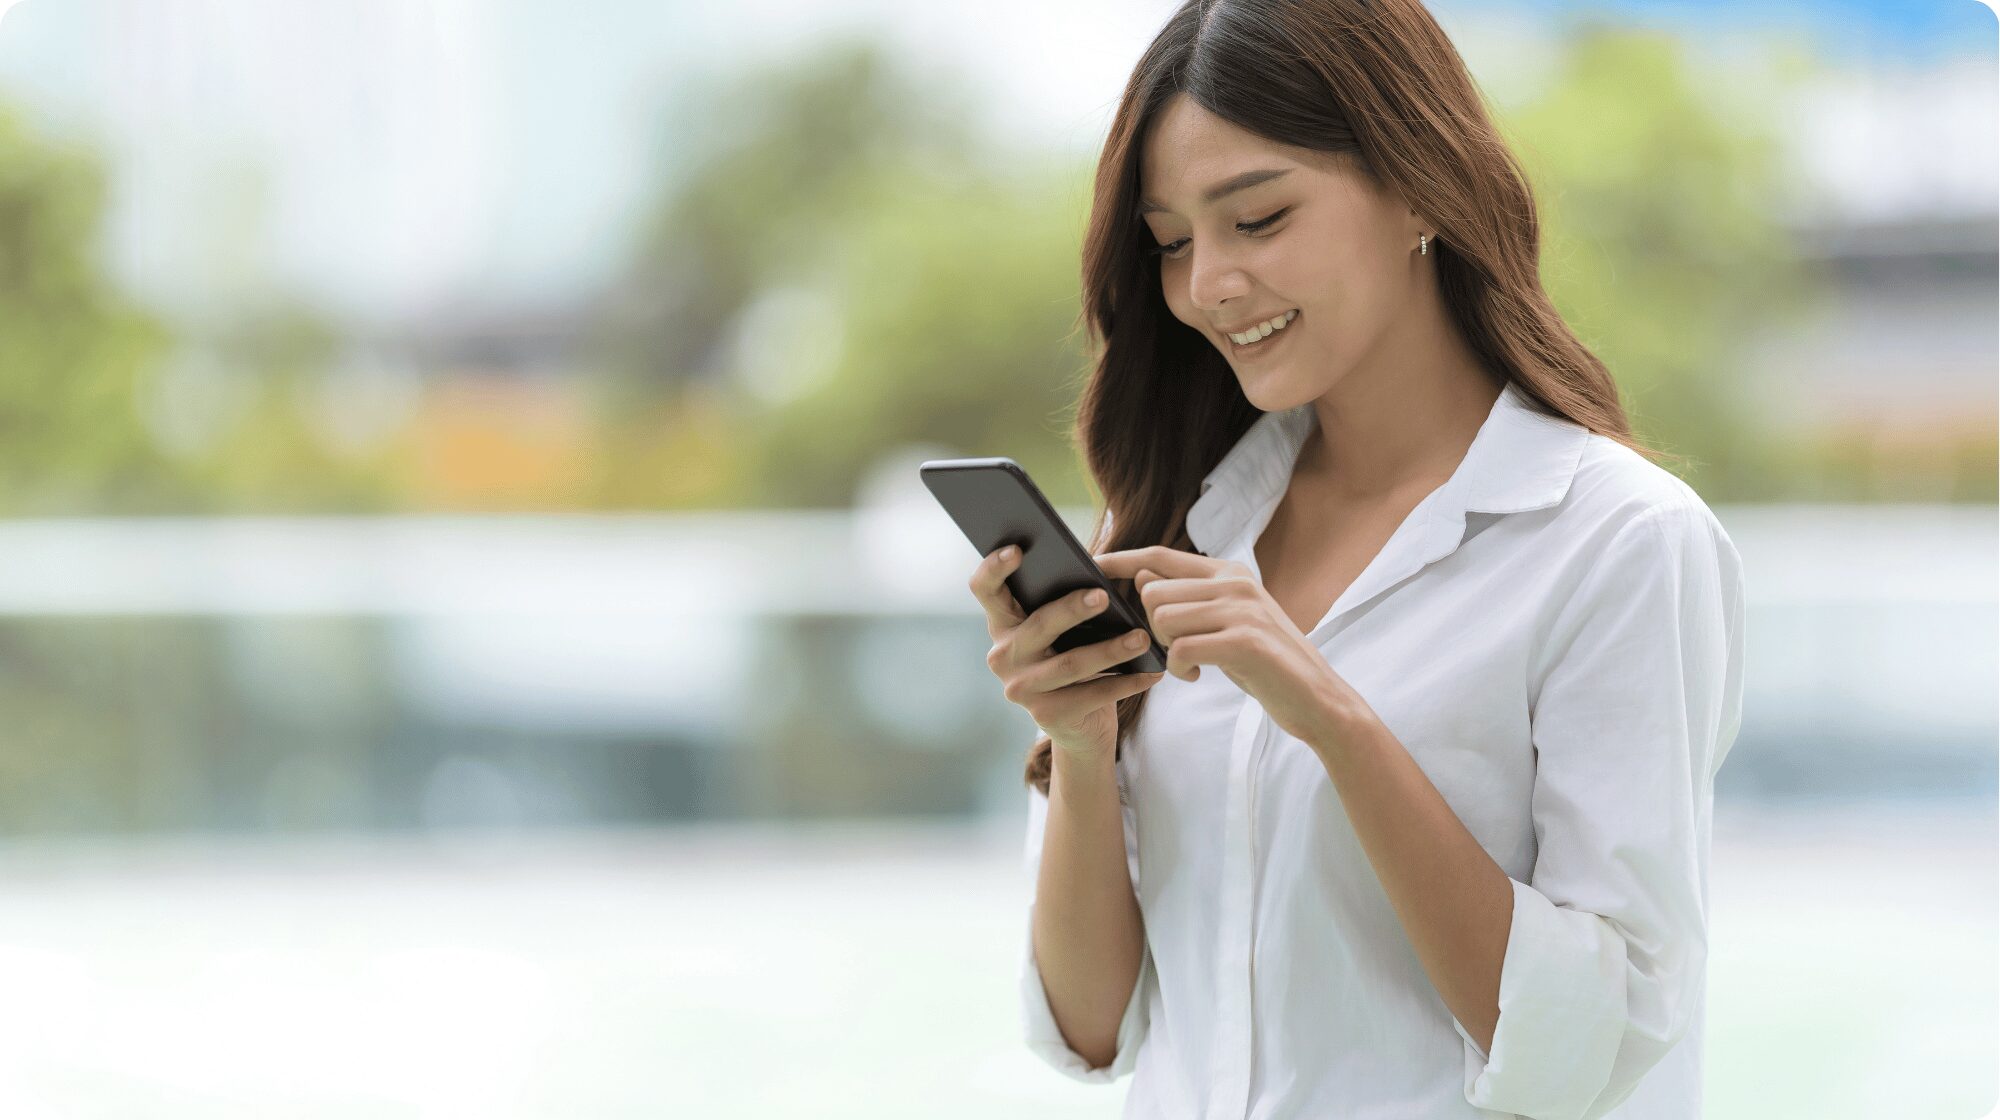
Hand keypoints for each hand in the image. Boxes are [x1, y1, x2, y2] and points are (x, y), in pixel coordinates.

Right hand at [969, 545, 1166, 763]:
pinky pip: (1092, 695)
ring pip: (1069, 664)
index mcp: (1003, 624)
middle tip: (1104, 595)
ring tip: (1142, 638)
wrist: (1079, 724)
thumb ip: (1064, 601)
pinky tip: (1150, 672)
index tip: (1017, 550)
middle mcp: (1002, 656)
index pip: (985, 590)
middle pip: (1038, 626)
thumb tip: (1097, 574)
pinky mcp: (1046, 716)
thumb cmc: (1073, 657)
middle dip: (1072, 609)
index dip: (994, 568)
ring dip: (1111, 650)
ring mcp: (1021, 689)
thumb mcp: (1063, 630)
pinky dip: (1126, 683)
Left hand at [1092, 545, 1368, 748]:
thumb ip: (1189, 599)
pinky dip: (1179, 669)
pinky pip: (1180, 650)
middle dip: (1152, 628)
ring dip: (1166, 650)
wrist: (1317, 699)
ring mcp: (1241, 609)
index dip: (1122, 559)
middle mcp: (1234, 582)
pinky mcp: (1244, 641)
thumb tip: (1142, 576)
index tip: (1093, 562)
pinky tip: (1199, 676)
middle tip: (1176, 650)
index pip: (1160, 556)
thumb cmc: (1265, 663)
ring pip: (1162, 619)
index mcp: (1228, 572)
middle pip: (1153, 592)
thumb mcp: (1225, 623)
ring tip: (1190, 665)